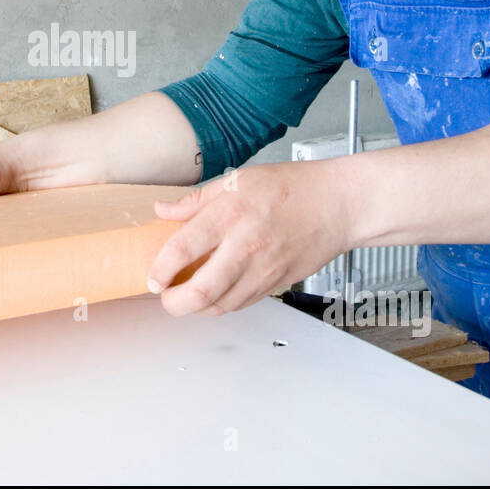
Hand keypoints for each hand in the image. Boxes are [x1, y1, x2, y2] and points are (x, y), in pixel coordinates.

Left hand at [147, 161, 352, 316]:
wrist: (337, 205)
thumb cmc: (291, 188)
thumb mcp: (237, 180)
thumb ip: (195, 201)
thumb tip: (163, 211)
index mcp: (230, 215)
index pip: (182, 250)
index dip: (160, 270)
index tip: (152, 277)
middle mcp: (245, 246)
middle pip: (200, 291)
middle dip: (173, 303)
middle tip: (165, 296)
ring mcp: (263, 270)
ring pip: (220, 306)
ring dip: (196, 308)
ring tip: (185, 297)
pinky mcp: (276, 284)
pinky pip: (241, 304)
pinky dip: (221, 305)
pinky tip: (213, 294)